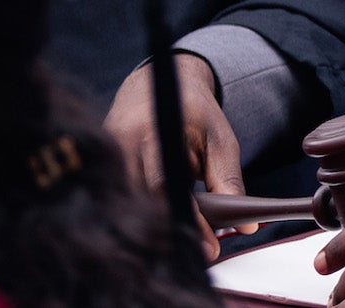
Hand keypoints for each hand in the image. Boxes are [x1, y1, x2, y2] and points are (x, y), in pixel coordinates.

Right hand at [105, 53, 246, 260]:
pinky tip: (161, 238)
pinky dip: (141, 225)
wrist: (156, 86)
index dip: (189, 220)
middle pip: (141, 204)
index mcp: (151, 131)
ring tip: (183, 251)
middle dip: (171, 235)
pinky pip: (117, 208)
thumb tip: (246, 225)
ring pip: (126, 211)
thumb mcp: (218, 138)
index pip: (166, 186)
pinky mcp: (97, 173)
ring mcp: (103, 160)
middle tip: (199, 256)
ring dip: (155, 233)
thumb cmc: (192, 113)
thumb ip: (228, 179)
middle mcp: (119, 146)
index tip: (210, 249)